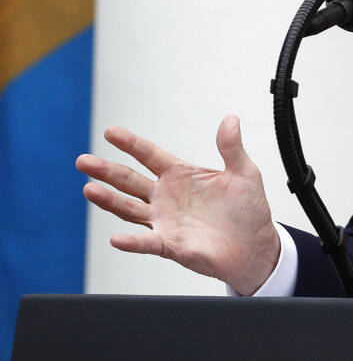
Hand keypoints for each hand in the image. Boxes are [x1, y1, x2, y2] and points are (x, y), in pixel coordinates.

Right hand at [75, 115, 280, 294]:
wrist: (256, 246)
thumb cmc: (247, 209)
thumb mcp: (244, 173)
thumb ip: (232, 147)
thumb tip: (231, 119)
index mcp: (181, 175)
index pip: (150, 155)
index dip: (131, 144)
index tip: (110, 132)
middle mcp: (166, 197)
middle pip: (130, 180)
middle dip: (106, 171)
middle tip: (83, 161)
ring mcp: (165, 221)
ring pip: (130, 209)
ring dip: (109, 201)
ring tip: (89, 189)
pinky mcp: (171, 245)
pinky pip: (147, 242)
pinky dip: (132, 242)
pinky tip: (117, 239)